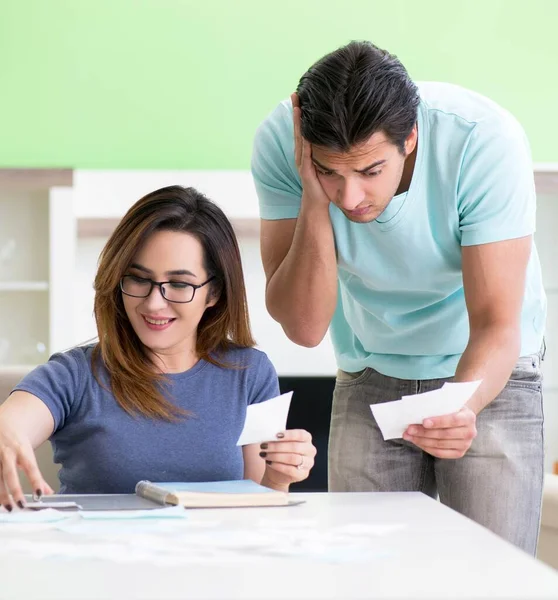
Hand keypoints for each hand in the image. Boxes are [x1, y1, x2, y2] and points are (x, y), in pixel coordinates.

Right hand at [0, 424, 53, 509]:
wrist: (2, 424)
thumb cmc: (16, 443)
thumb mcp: (28, 454)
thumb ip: (36, 475)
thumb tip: (48, 493)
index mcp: (22, 449)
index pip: (31, 467)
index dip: (36, 481)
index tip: (40, 495)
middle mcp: (7, 453)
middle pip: (10, 474)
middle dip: (15, 491)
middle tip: (21, 506)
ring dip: (1, 495)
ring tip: (7, 508)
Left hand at [260, 428, 316, 490]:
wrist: (278, 472)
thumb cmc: (280, 452)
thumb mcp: (280, 442)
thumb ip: (278, 438)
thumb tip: (269, 434)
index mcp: (306, 438)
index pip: (301, 435)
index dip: (288, 435)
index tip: (276, 435)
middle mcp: (310, 450)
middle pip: (295, 447)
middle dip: (277, 446)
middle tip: (264, 446)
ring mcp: (309, 463)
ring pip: (293, 458)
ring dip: (276, 456)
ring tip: (264, 454)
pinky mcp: (303, 474)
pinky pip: (290, 470)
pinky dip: (278, 465)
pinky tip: (269, 462)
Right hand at [291, 92, 329, 208]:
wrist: (317, 205)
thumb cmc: (324, 185)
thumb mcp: (329, 163)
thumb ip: (331, 150)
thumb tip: (344, 135)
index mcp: (307, 152)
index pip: (304, 128)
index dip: (302, 113)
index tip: (303, 96)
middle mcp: (302, 154)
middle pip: (298, 129)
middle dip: (297, 111)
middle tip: (296, 94)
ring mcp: (302, 162)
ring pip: (300, 139)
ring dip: (298, 123)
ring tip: (297, 107)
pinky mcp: (306, 171)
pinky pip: (306, 154)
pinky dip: (305, 142)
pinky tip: (306, 131)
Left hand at [402, 406, 476, 458]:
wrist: (461, 418)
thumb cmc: (451, 409)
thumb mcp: (448, 404)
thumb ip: (437, 407)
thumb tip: (416, 412)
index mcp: (469, 417)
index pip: (453, 420)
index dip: (438, 422)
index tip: (424, 422)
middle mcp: (470, 432)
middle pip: (444, 434)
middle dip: (424, 432)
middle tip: (409, 429)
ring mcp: (465, 445)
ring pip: (440, 444)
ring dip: (421, 440)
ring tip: (409, 436)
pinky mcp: (459, 453)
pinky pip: (440, 453)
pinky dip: (426, 448)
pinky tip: (417, 442)